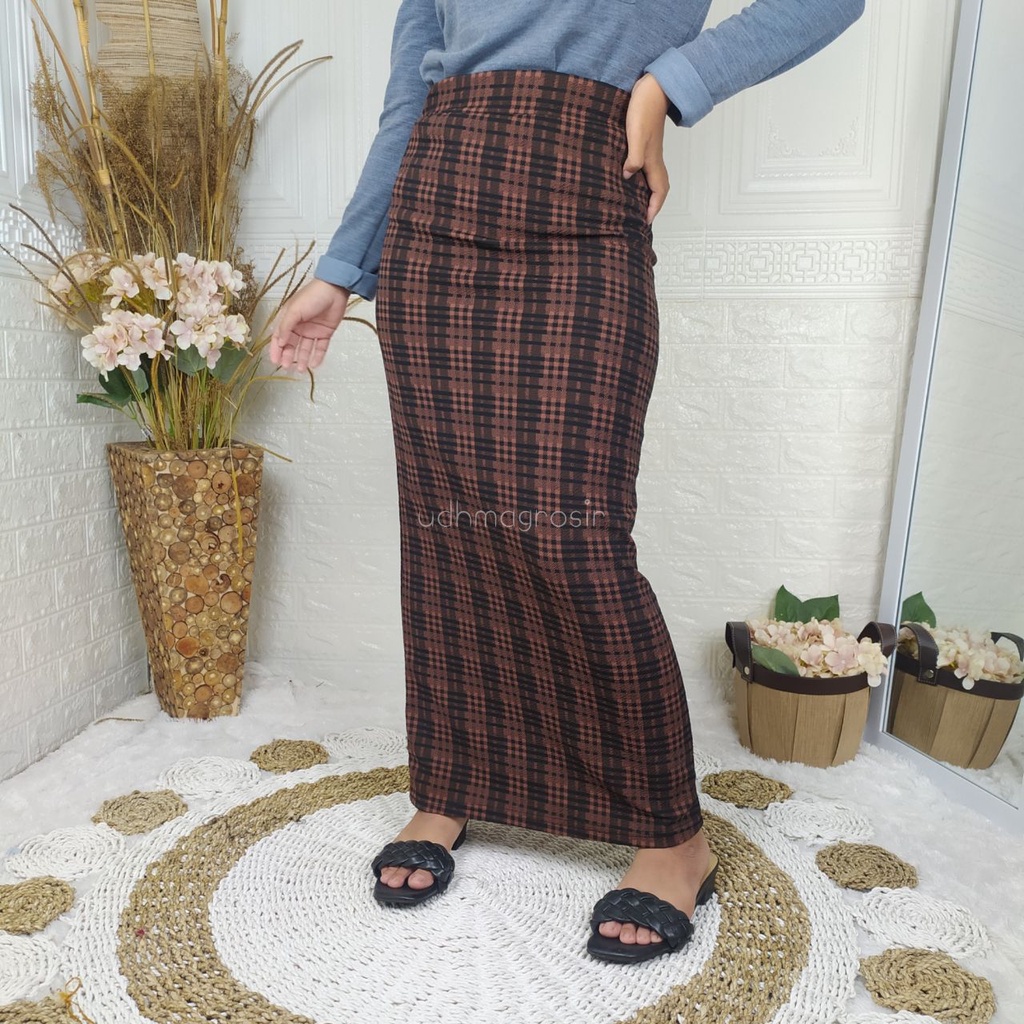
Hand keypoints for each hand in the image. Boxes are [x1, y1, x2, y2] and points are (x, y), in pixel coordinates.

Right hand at [269, 278, 351, 372]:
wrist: (335, 290)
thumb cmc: (312, 296)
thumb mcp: (294, 310)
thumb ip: (286, 327)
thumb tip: (280, 343)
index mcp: (289, 319)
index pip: (279, 337)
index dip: (276, 349)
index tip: (275, 361)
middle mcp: (299, 326)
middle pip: (291, 345)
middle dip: (288, 356)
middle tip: (287, 367)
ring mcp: (312, 330)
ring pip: (305, 348)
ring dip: (302, 359)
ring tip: (300, 369)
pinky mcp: (325, 333)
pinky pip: (320, 347)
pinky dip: (317, 356)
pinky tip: (314, 364)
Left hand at [624, 73, 670, 224]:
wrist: (654, 86)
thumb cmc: (644, 108)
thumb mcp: (636, 134)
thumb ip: (634, 156)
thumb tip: (628, 175)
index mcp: (653, 160)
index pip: (658, 191)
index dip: (654, 207)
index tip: (646, 222)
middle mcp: (654, 158)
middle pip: (658, 188)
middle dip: (653, 205)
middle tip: (642, 218)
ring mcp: (650, 151)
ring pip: (653, 178)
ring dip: (648, 192)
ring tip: (636, 203)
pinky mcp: (645, 142)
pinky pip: (646, 167)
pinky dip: (641, 178)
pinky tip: (629, 177)